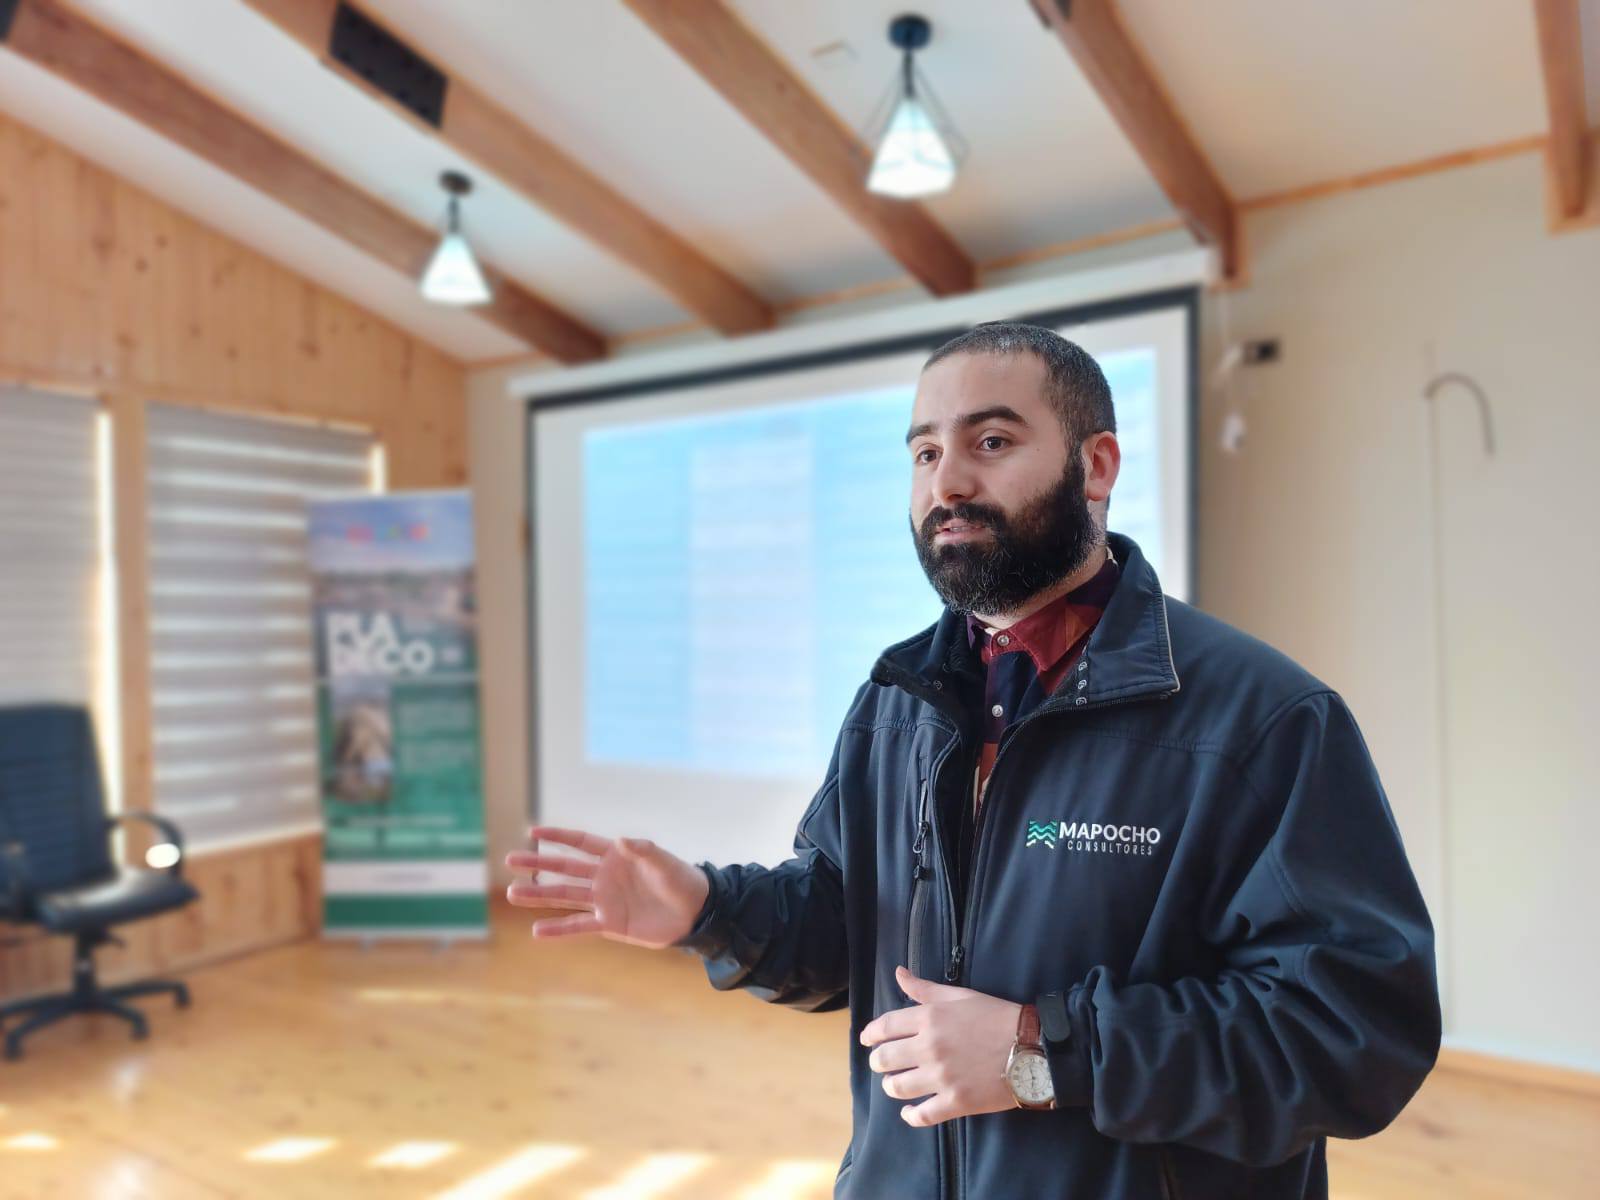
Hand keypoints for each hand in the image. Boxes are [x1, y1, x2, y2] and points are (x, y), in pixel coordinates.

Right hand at [504, 825, 709, 948]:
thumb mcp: (663, 861)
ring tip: (513, 893)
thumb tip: (620, 840)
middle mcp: (603, 877)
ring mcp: (603, 900)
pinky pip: (578, 925)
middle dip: (537, 864)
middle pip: (563, 869)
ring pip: (565, 896)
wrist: (694, 911)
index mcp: (615, 855)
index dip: (557, 837)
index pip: (579, 843)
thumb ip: (642, 850)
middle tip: (510, 860)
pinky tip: (537, 930)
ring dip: (539, 895)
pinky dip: (559, 929)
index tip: (531, 831)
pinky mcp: (609, 923)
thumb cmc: (680, 879)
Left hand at [860, 965, 1023, 1126]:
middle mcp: (930, 1047)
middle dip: (879, 1061)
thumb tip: (898, 973)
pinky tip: (910, 1111)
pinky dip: (910, 1115)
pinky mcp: (956, 1102)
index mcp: (929, 1018)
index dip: (870, 1034)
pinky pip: (921, 1116)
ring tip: (897, 1084)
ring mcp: (941, 1077)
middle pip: (884, 1059)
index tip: (867, 1040)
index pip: (884, 1027)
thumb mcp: (960, 995)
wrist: (1033, 1047)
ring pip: (897, 1087)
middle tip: (884, 1063)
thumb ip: (925, 988)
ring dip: (891, 1087)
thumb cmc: (996, 1016)